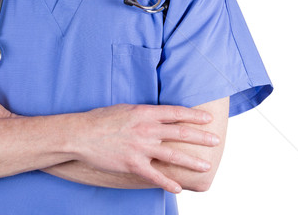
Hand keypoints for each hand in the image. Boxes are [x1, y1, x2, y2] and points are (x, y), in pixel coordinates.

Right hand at [73, 103, 219, 192]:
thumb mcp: (125, 109)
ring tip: (205, 165)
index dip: (193, 115)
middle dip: (200, 136)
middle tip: (215, 140)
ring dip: (191, 161)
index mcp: (144, 113)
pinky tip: (179, 188)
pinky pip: (155, 175)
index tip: (208, 118)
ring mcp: (140, 147)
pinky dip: (168, 183)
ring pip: (173, 155)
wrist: (81, 134)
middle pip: (179, 132)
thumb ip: (144, 113)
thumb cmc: (102, 119)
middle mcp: (145, 129)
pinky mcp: (132, 164)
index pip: (175, 112)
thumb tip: (159, 115)